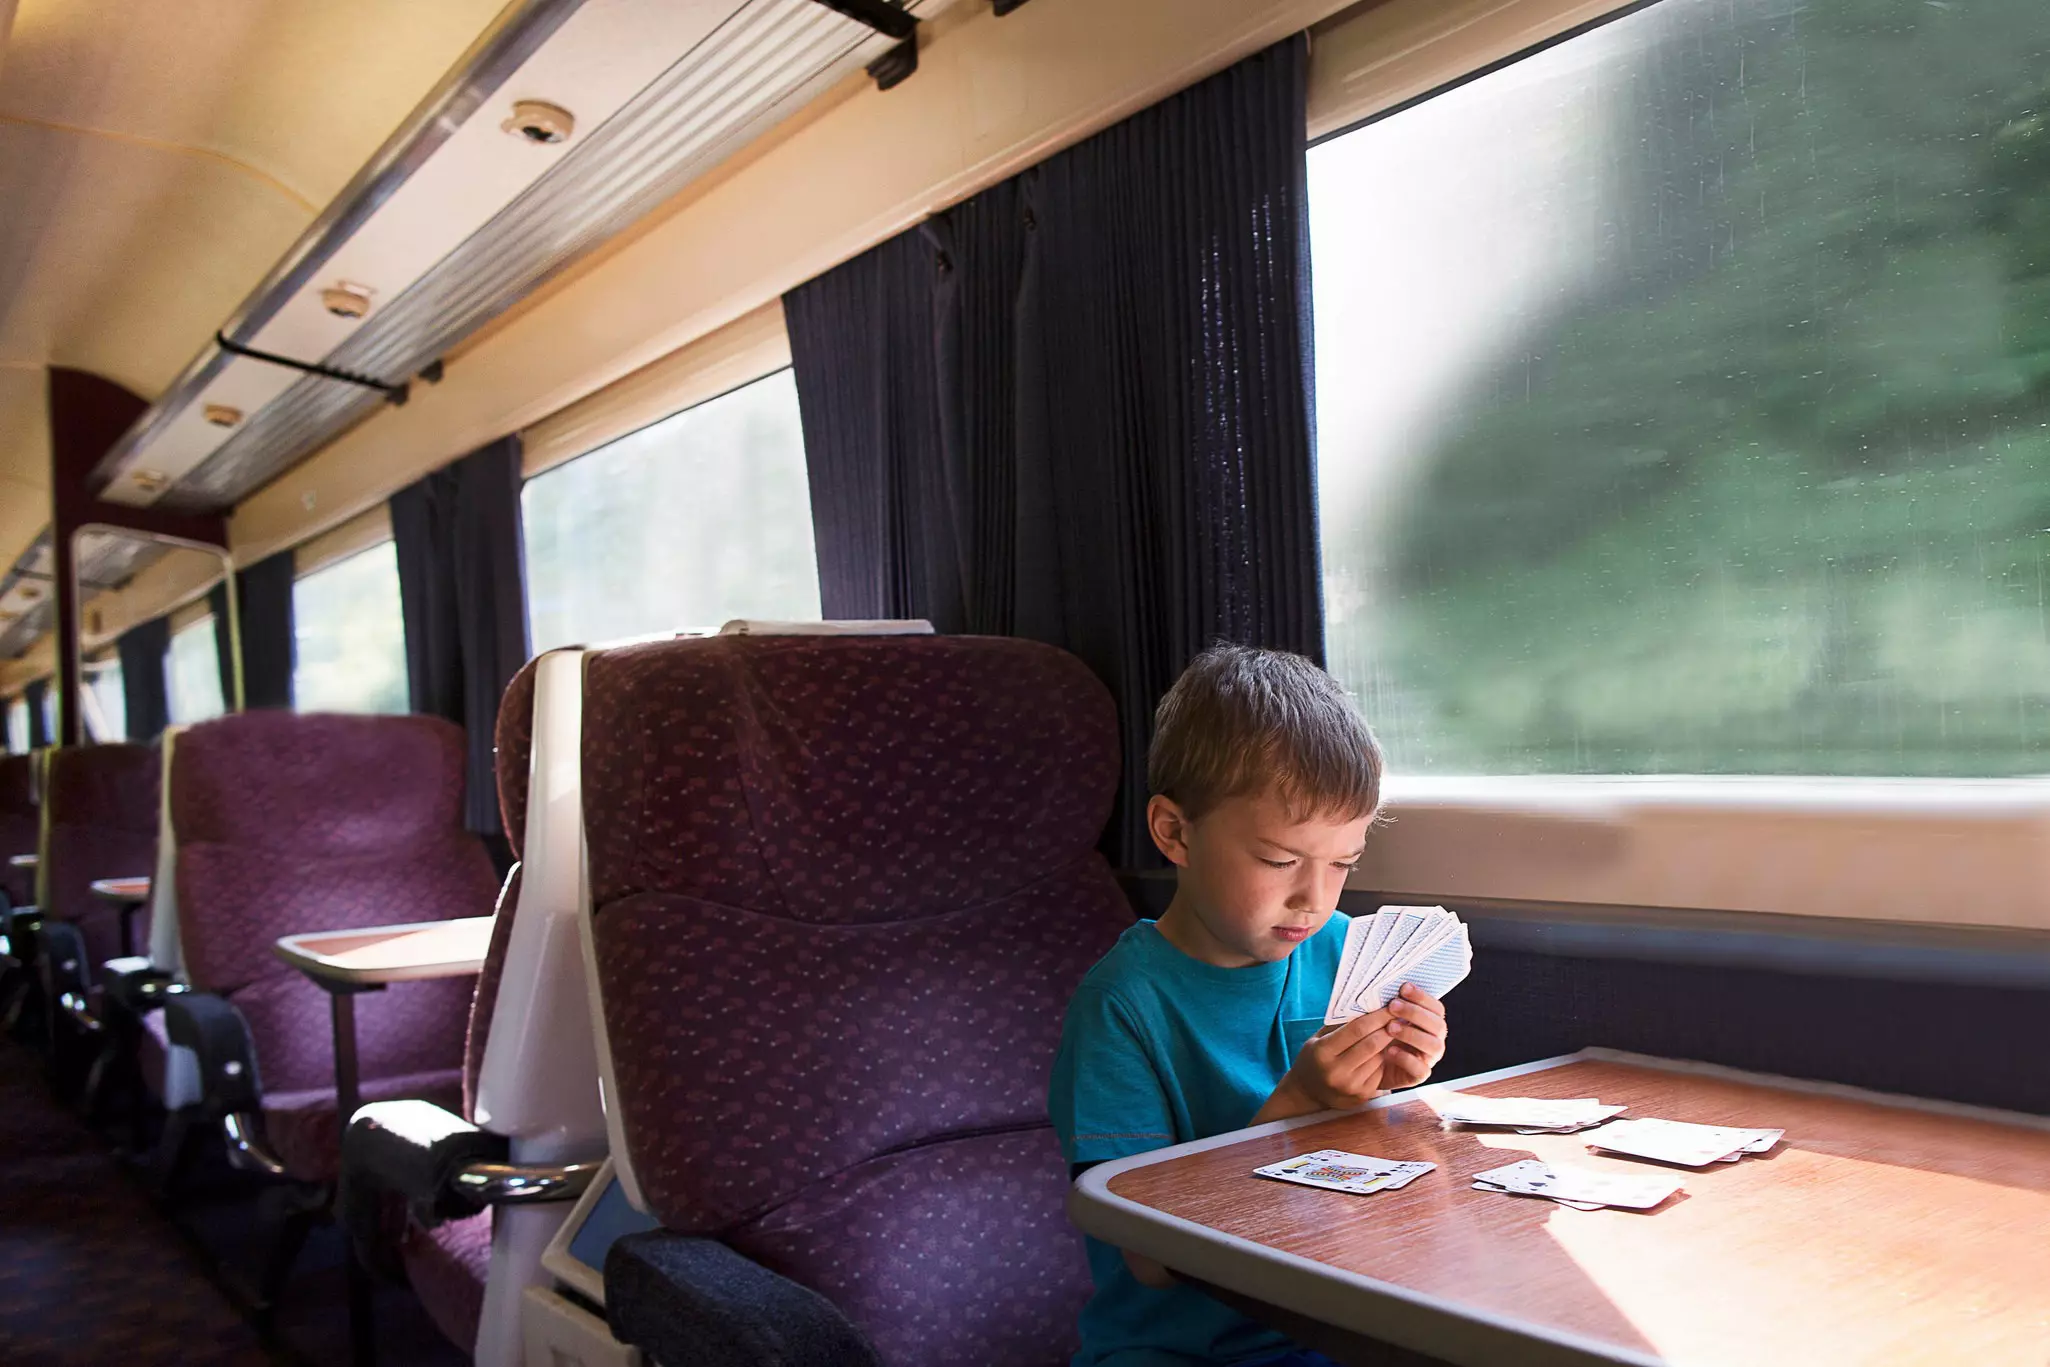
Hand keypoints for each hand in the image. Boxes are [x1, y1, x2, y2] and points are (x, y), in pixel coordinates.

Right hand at [1272, 1007, 1396, 1114]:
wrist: (1308, 1091)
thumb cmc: (1316, 1057)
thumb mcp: (1320, 1038)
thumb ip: (1341, 1024)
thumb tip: (1369, 1006)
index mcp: (1323, 1052)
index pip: (1357, 1029)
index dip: (1376, 1016)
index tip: (1389, 1007)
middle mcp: (1336, 1071)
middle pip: (1372, 1043)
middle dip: (1388, 1028)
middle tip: (1398, 1016)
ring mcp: (1350, 1086)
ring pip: (1379, 1058)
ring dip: (1387, 1044)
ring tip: (1392, 1032)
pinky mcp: (1362, 1095)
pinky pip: (1379, 1071)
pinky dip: (1383, 1059)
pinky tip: (1382, 1052)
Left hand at [1381, 983, 1447, 1089]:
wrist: (1371, 1064)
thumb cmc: (1381, 1034)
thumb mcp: (1386, 1018)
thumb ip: (1393, 1005)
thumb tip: (1386, 985)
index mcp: (1431, 1023)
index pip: (1437, 1008)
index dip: (1423, 997)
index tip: (1403, 988)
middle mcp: (1435, 1040)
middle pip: (1438, 1025)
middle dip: (1415, 1013)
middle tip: (1392, 1006)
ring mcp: (1429, 1058)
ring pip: (1434, 1046)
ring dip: (1412, 1034)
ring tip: (1390, 1027)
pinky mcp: (1419, 1075)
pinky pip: (1420, 1069)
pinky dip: (1406, 1058)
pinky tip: (1390, 1051)